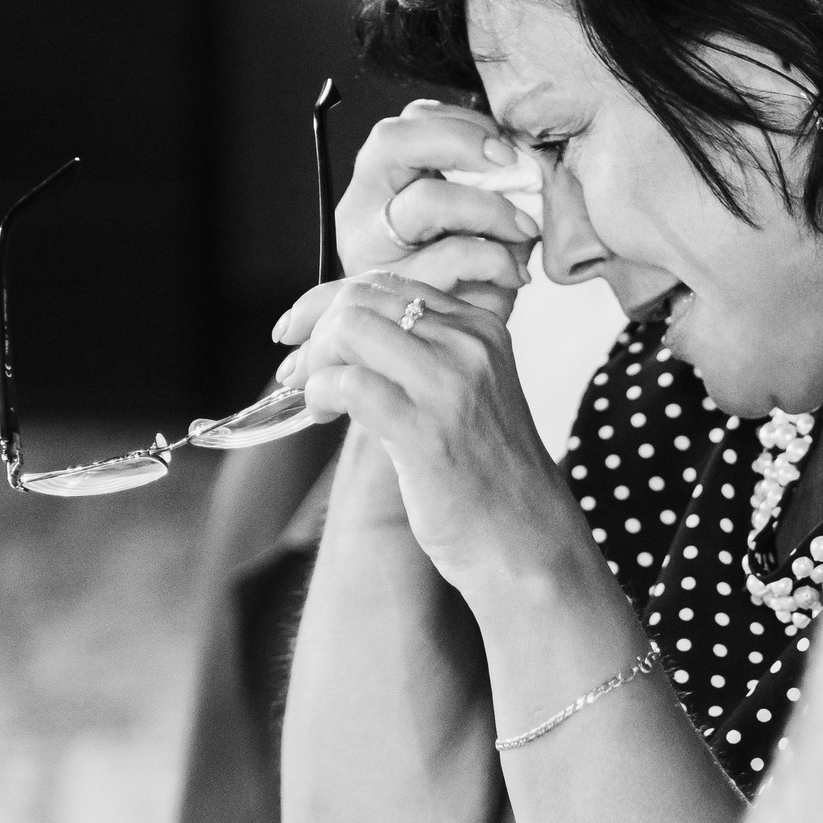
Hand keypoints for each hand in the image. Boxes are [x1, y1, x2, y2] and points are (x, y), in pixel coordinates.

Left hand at [275, 273, 592, 599]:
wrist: (526, 539)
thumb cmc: (491, 476)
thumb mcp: (471, 394)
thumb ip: (424, 356)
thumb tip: (343, 334)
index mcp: (482, 328)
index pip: (389, 283)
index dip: (330, 301)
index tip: (301, 331)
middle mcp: (470, 344)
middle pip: (362, 297)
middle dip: (313, 327)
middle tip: (296, 368)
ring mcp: (450, 384)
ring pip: (350, 328)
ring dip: (314, 360)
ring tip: (315, 396)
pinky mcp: (426, 430)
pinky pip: (348, 384)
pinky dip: (320, 394)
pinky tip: (324, 415)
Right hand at [334, 99, 542, 319]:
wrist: (450, 357)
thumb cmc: (469, 285)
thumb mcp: (480, 226)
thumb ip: (491, 190)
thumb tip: (526, 167)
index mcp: (381, 183)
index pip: (408, 121)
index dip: (462, 121)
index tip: (508, 146)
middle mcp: (363, 210)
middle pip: (394, 140)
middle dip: (463, 143)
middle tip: (513, 166)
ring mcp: (371, 250)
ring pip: (426, 201)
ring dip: (490, 208)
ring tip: (525, 230)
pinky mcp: (396, 291)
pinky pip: (452, 257)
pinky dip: (495, 259)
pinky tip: (515, 273)